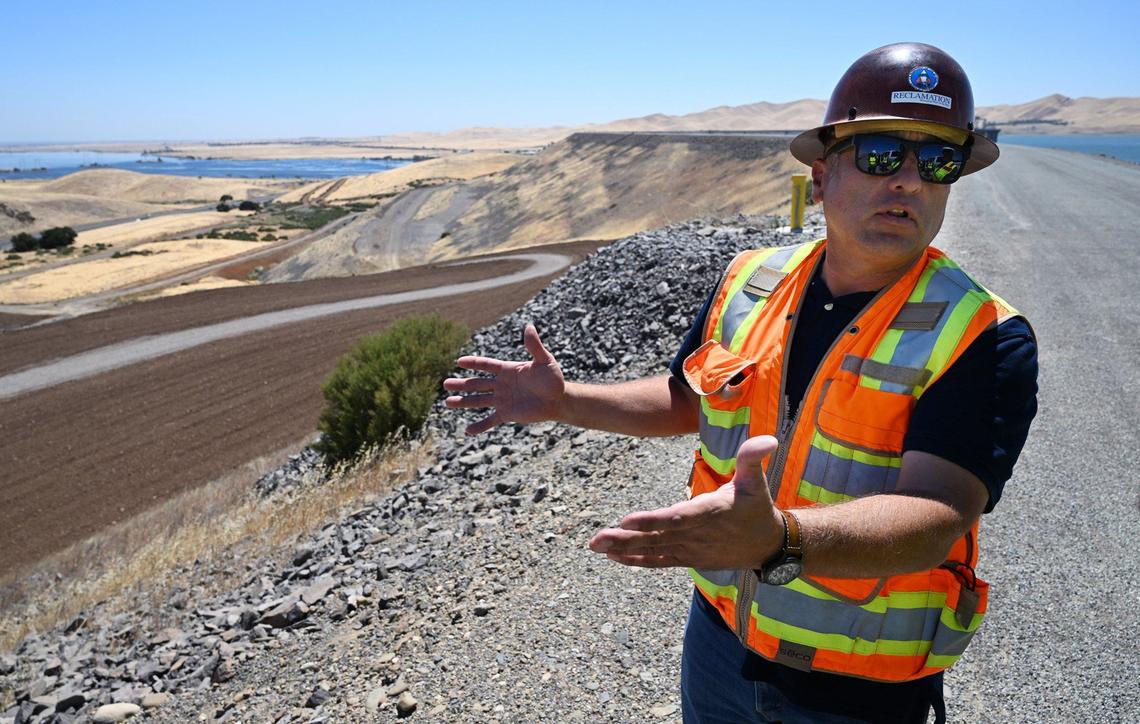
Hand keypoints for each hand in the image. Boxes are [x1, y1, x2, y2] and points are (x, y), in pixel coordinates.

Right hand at [443, 324, 564, 434]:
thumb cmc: (553, 378)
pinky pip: (491, 420)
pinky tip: (468, 431)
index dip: (473, 363)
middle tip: (445, 384)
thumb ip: (534, 346)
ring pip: (478, 401)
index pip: (487, 365)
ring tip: (447, 402)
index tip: (459, 362)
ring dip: (463, 402)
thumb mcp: (545, 360)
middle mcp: (501, 385)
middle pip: (477, 384)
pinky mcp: (507, 414)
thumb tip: (529, 326)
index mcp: (507, 370)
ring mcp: (503, 400)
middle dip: (461, 384)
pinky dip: (480, 426)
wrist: (559, 399)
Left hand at [588, 436, 784, 568]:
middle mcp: (697, 534)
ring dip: (624, 549)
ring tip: (595, 546)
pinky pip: (659, 561)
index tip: (626, 521)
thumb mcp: (757, 481)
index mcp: (711, 512)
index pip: (678, 518)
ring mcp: (691, 550)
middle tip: (596, 539)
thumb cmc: (757, 507)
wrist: (768, 546)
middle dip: (625, 539)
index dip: (652, 521)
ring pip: (653, 551)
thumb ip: (752, 458)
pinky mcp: (687, 559)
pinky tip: (613, 556)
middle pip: (657, 537)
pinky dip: (636, 560)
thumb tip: (769, 439)